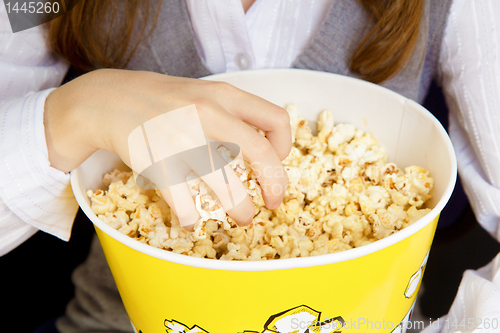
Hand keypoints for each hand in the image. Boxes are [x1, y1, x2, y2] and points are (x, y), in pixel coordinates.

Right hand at [44, 69, 291, 228]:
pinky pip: (184, 204)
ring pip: (226, 186)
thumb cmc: (162, 101)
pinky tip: (192, 222)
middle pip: (260, 155)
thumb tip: (264, 147)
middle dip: (274, 186)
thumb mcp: (202, 92)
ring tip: (242, 219)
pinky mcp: (158, 164)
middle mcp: (207, 114)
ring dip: (240, 210)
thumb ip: (232, 113)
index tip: (277, 161)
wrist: (107, 100)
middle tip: (271, 202)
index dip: (284, 147)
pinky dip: (192, 219)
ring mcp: (182, 140)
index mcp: (223, 95)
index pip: (275, 120)